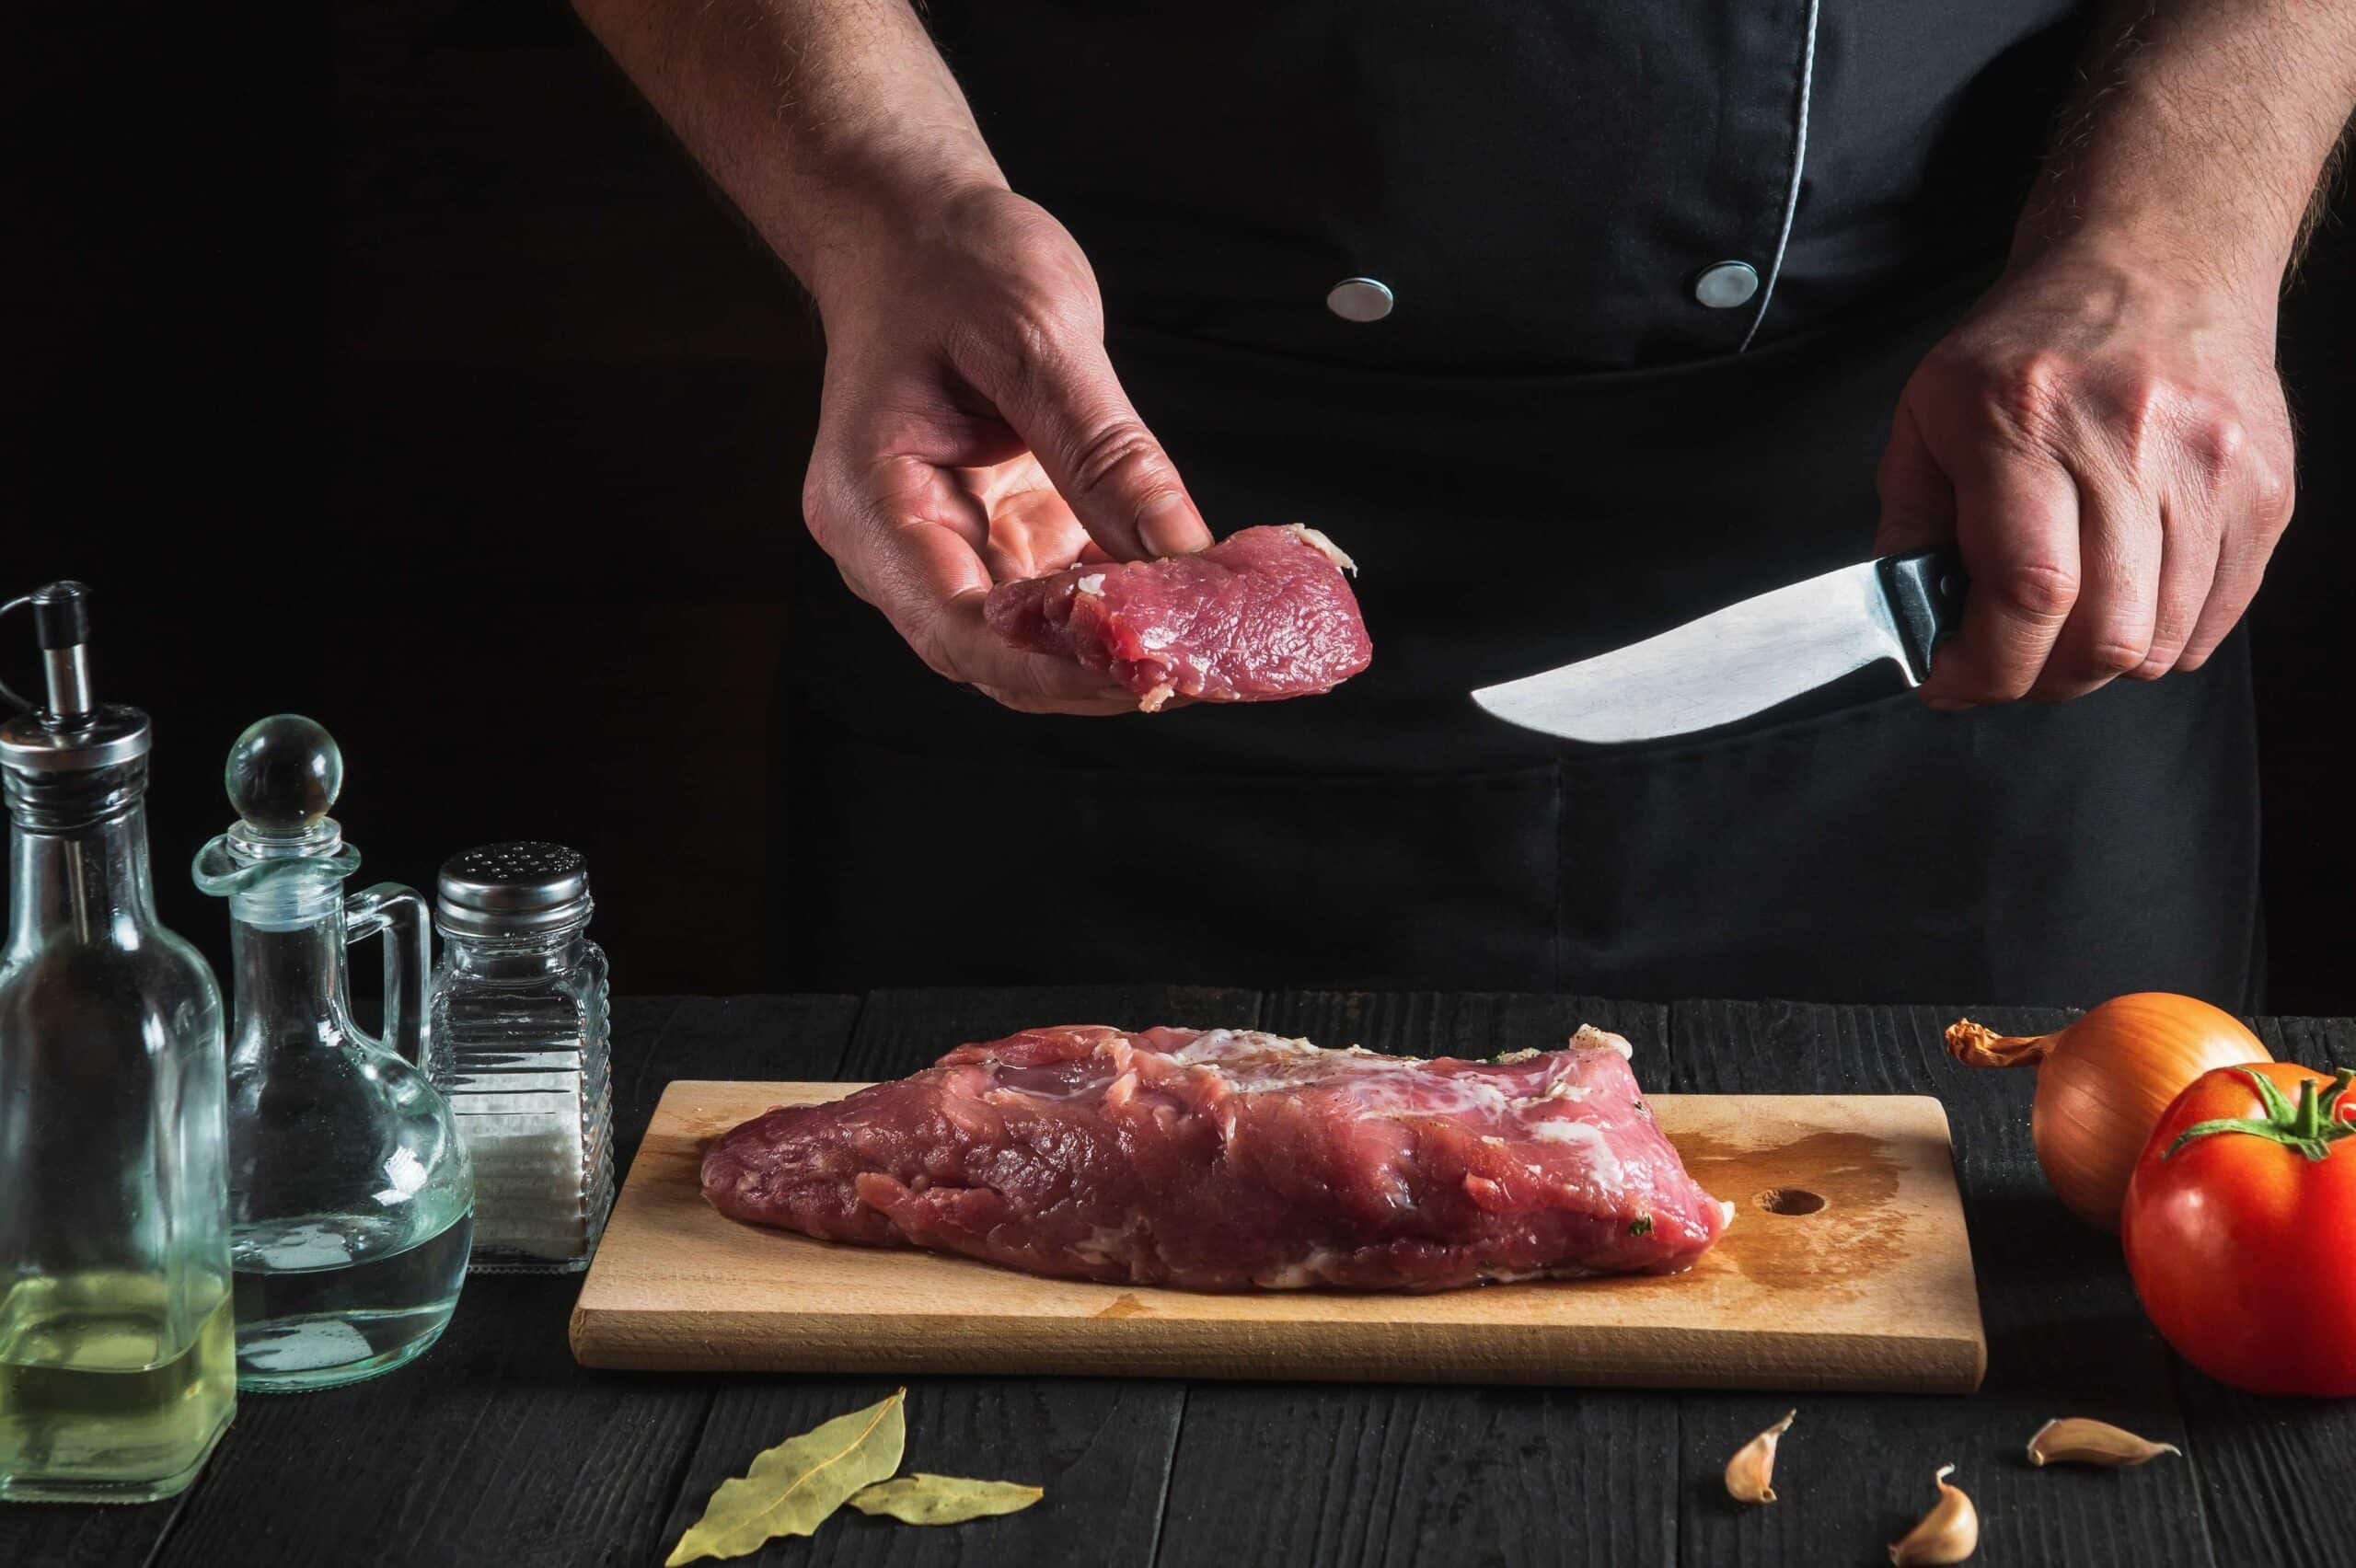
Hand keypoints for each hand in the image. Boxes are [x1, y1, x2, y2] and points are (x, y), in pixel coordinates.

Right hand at [800, 185, 1212, 713]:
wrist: (911, 228)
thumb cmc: (948, 262)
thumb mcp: (1037, 336)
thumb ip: (1108, 453)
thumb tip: (1183, 555)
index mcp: (874, 502)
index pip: (961, 631)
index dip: (1060, 670)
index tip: (1153, 675)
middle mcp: (898, 549)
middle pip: (1003, 657)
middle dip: (1108, 672)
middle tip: (1218, 666)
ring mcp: (949, 550)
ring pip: (1041, 642)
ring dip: (1130, 648)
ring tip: (1225, 640)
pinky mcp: (999, 538)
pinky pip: (1065, 600)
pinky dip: (1131, 606)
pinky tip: (1199, 597)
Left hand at [1875, 246, 2294, 705]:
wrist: (2157, 258)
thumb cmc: (2032, 341)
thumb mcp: (1930, 413)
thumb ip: (1909, 523)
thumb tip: (1913, 625)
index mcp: (2029, 420)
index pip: (2028, 591)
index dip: (1987, 666)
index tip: (1950, 681)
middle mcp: (2132, 442)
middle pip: (2105, 634)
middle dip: (2040, 680)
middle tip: (2006, 665)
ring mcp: (2213, 467)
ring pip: (2163, 640)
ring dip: (2100, 663)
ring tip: (2061, 629)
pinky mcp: (2266, 488)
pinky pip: (2217, 616)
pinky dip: (2163, 637)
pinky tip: (2123, 598)